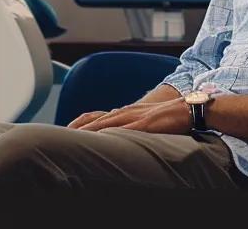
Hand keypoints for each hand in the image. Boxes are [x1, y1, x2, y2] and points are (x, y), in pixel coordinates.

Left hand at [75, 99, 191, 134]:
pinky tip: (101, 139)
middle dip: (77, 128)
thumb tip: (119, 140)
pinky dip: (111, 134)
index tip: (64, 132)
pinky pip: (125, 130)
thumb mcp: (145, 122)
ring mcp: (134, 117)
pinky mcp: (145, 124)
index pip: (96, 117)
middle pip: (95, 120)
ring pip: (106, 124)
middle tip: (60, 136)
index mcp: (124, 113)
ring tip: (72, 139)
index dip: (79, 124)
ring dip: (89, 131)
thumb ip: (131, 129)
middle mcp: (125, 113)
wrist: (187, 108)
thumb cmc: (168, 117)